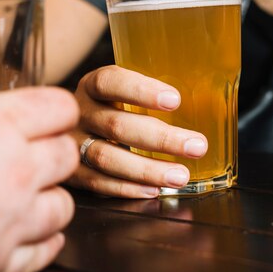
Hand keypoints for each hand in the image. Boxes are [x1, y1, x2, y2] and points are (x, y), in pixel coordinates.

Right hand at [66, 65, 207, 197]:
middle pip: (116, 125)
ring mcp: (72, 144)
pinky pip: (98, 183)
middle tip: (196, 146)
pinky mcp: (72, 173)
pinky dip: (127, 188)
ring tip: (180, 175)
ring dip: (147, 170)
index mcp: (92, 86)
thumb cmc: (111, 108)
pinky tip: (154, 189)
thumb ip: (151, 96)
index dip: (141, 91)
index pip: (111, 82)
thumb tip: (210, 104)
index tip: (175, 100)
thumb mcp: (124, 93)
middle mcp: (79, 114)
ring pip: (107, 158)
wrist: (63, 129)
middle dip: (160, 139)